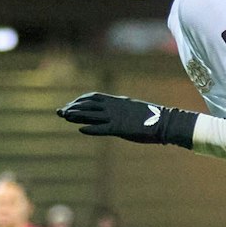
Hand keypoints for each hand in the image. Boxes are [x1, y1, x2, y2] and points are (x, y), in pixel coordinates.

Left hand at [56, 92, 196, 146]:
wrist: (165, 122)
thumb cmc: (152, 117)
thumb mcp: (134, 109)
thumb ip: (122, 109)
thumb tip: (115, 112)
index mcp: (118, 101)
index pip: (94, 97)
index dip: (80, 100)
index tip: (71, 105)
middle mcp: (114, 107)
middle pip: (88, 105)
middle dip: (73, 107)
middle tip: (60, 112)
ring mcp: (117, 117)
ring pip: (91, 114)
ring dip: (77, 115)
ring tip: (65, 117)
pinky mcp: (120, 128)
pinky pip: (102, 128)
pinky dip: (91, 129)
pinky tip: (81, 129)